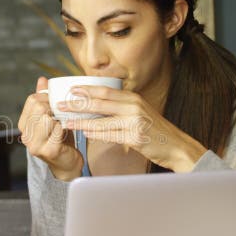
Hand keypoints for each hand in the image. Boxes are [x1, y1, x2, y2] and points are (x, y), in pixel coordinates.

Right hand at [17, 77, 83, 179]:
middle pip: (39, 108)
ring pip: (47, 118)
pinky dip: (65, 127)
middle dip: (54, 107)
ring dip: (59, 118)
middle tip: (62, 112)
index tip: (56, 103)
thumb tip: (42, 79)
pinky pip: (58, 129)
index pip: (32, 100)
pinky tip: (67, 131)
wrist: (67, 164)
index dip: (47, 98)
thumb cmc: (59, 138)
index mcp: (23, 124)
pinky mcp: (48, 151)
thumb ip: (44, 99)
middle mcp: (25, 135)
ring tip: (63, 122)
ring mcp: (35, 144)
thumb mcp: (50, 117)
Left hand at [61, 85, 206, 171]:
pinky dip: (96, 134)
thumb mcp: (139, 112)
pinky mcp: (135, 137)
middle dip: (77, 103)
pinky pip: (110, 135)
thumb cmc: (154, 131)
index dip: (86, 89)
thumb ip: (121, 107)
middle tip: (60, 104)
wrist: (176, 146)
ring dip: (81, 121)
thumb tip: (97, 103)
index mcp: (133, 98)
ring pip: (101, 120)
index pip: (105, 90)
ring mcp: (135, 122)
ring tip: (66, 121)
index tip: (69, 90)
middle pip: (100, 102)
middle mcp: (134, 106)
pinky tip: (85, 133)